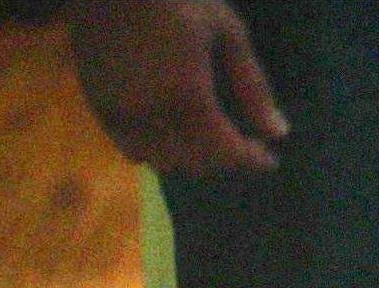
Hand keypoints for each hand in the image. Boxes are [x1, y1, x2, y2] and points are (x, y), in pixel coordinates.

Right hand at [64, 0, 287, 174]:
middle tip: (243, 144)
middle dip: (224, 160)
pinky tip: (174, 134)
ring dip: (191, 159)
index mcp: (187, 96)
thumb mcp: (228, 34)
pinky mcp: (99, 108)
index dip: (251, 161)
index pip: (225, 151)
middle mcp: (151, 115)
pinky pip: (132, 149)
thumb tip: (278, 134)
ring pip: (163, 162)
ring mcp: (121, 115)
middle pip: (196, 163)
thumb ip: (253, 88)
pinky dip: (158, 152)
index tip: (269, 159)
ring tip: (210, 139)